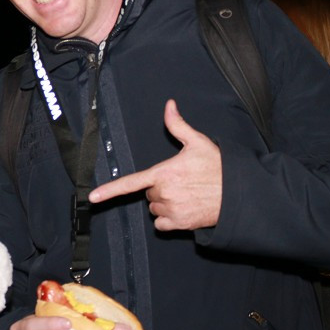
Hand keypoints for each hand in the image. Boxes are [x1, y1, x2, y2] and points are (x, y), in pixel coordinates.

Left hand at [88, 99, 222, 230]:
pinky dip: (167, 219)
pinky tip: (182, 209)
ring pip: (154, 208)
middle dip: (159, 188)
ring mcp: (172, 211)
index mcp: (164, 173)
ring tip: (184, 194)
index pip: (131, 183)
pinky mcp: (179, 224)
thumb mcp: (198, 142)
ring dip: (163, 203)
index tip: (92, 197)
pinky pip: (161, 224)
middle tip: (180, 181)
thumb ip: (178, 125)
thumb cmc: (218, 167)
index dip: (109, 191)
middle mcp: (164, 194)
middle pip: (148, 193)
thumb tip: (169, 105)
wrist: (237, 193)